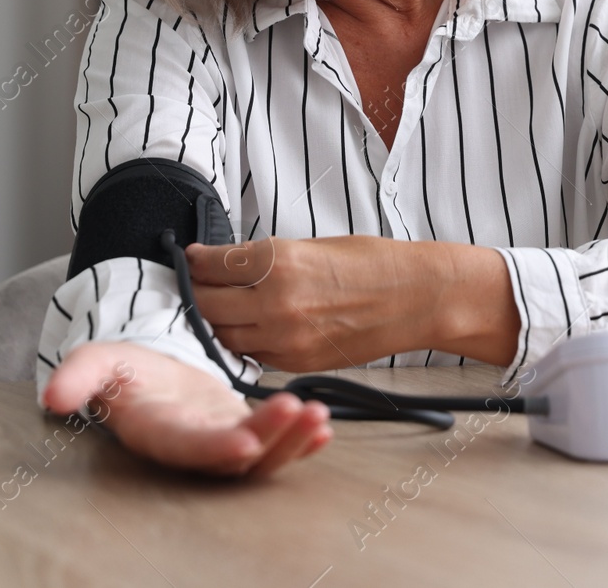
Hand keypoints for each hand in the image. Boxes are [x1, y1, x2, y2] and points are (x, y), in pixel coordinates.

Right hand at [42, 341, 330, 477]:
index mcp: (158, 433)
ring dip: (293, 441)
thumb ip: (79, 376)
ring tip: (319, 417)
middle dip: (270, 441)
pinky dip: (302, 442)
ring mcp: (223, 444)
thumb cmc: (122, 372)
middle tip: (297, 411)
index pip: (188, 450)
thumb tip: (52, 396)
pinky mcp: (245, 434)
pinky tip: (324, 428)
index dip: (215, 451)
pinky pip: (277, 447)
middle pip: (235, 459)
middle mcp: (194, 448)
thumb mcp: (97, 362)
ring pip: (263, 458)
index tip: (245, 443)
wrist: (148, 376)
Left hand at [184, 236, 519, 370]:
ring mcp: (284, 338)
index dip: (196, 262)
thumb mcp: (311, 245)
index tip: (192, 259)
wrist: (415, 297)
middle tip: (197, 284)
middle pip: (206, 304)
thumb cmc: (372, 263)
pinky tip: (253, 326)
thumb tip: (226, 263)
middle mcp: (274, 302)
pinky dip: (245, 341)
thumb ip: (264, 259)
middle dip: (197, 293)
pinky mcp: (296, 362)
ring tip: (223, 307)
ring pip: (223, 335)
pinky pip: (252, 354)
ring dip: (218, 321)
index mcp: (277, 262)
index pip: (209, 266)